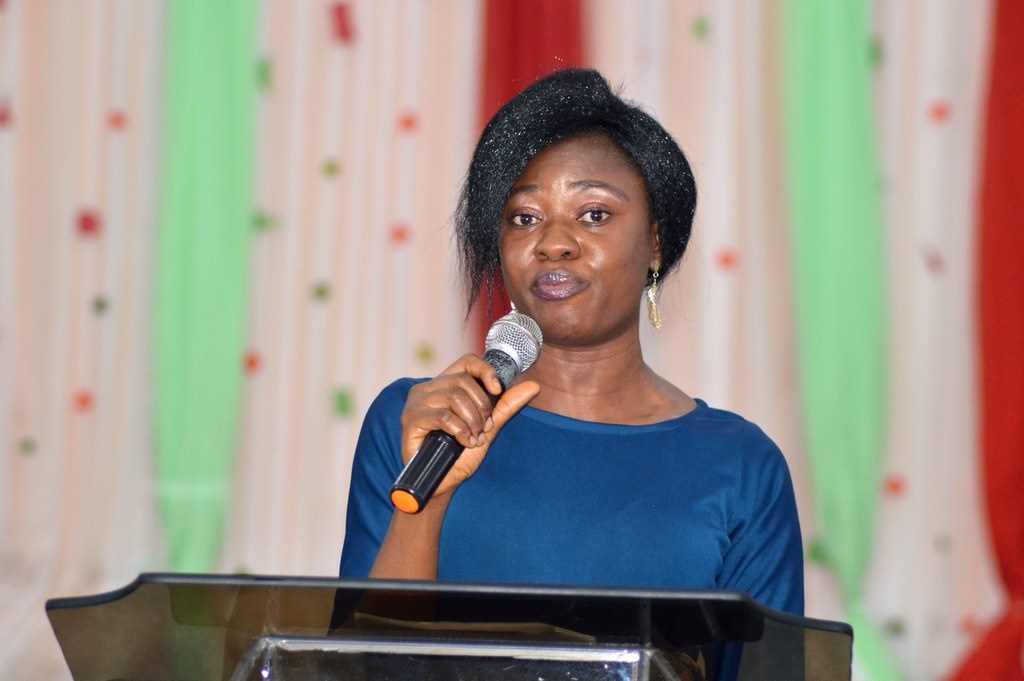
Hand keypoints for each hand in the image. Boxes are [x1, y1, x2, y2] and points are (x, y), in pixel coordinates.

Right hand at [399, 354, 539, 501]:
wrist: (442, 484)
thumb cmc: (460, 455)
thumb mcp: (488, 427)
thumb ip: (506, 405)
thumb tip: (534, 386)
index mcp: (443, 386)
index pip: (466, 362)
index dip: (486, 372)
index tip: (498, 391)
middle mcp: (426, 389)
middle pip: (463, 380)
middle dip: (481, 407)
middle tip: (483, 429)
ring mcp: (416, 403)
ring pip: (454, 397)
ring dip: (472, 421)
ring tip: (472, 438)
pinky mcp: (410, 419)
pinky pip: (443, 416)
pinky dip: (460, 430)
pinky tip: (463, 443)